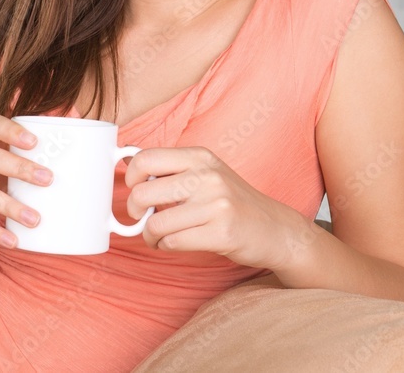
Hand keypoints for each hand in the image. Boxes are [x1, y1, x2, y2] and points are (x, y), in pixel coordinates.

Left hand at [123, 147, 309, 269]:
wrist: (275, 229)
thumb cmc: (231, 202)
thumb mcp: (207, 173)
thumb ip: (173, 169)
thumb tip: (128, 165)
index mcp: (200, 156)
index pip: (146, 158)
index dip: (130, 176)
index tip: (133, 187)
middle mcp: (208, 176)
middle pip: (143, 192)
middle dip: (134, 210)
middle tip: (141, 217)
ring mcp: (216, 204)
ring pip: (156, 223)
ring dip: (150, 235)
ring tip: (158, 236)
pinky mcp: (222, 232)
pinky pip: (173, 242)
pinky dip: (164, 246)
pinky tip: (172, 244)